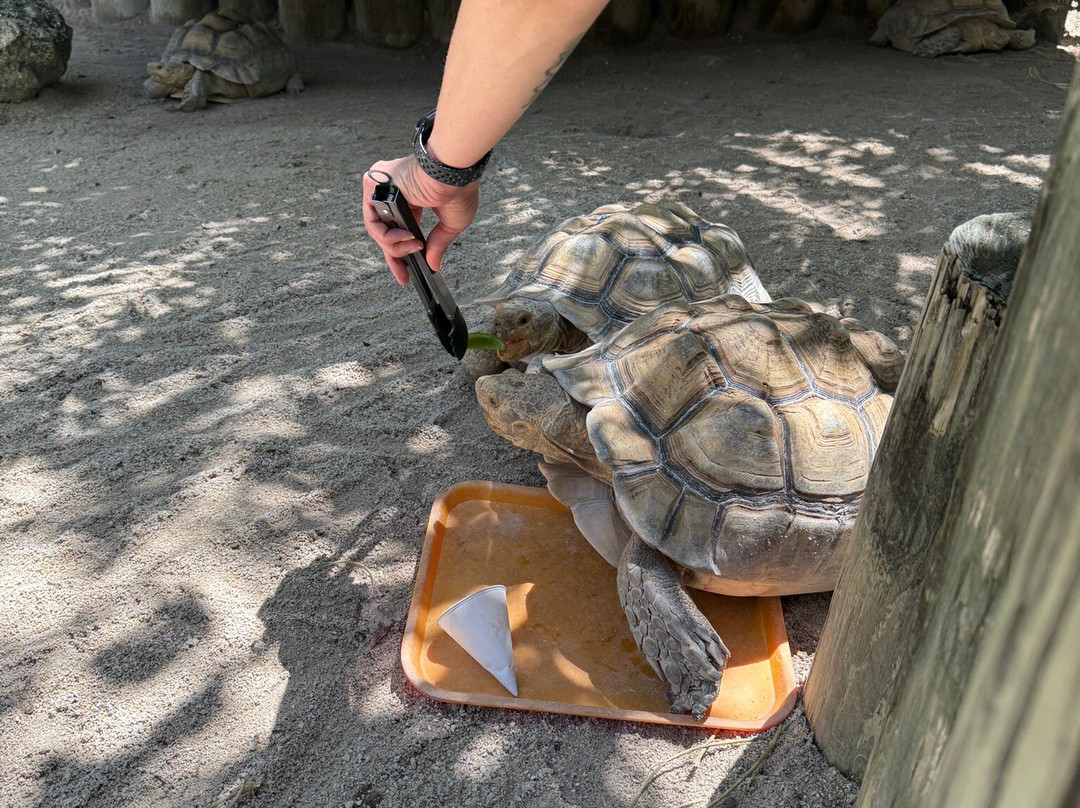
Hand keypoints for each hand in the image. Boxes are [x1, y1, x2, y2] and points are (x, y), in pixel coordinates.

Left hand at [362, 155, 479, 285]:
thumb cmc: (459, 188)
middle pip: (385, 232)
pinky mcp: (373, 186)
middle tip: (405, 274)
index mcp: (410, 198)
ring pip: (377, 229)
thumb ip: (437, 245)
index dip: (401, 253)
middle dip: (395, 256)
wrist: (453, 172)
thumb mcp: (450, 224)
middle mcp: (393, 192)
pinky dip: (387, 236)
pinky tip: (405, 237)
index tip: (406, 273)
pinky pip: (372, 220)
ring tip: (415, 248)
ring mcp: (382, 188)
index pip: (398, 230)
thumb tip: (433, 265)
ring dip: (395, 246)